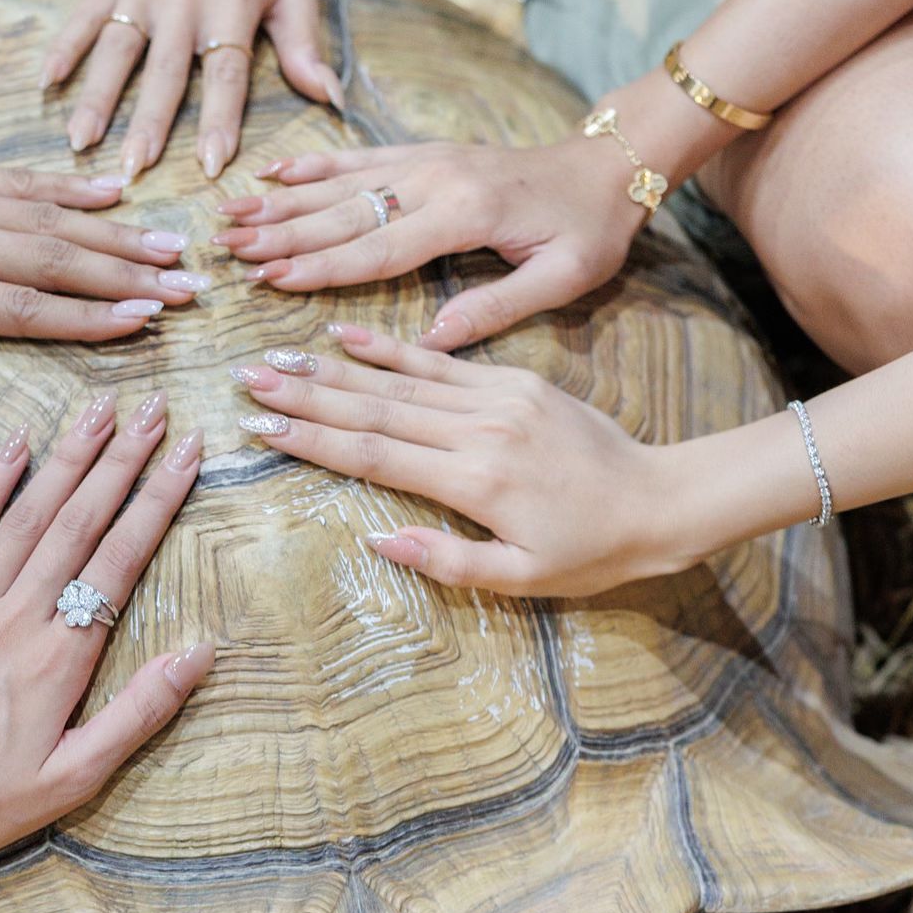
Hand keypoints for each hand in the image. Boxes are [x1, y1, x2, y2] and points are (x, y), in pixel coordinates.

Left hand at [0, 124, 208, 438]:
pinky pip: (17, 180)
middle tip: (187, 288)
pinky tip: (114, 193)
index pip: (18, 306)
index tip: (143, 322)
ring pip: (44, 217)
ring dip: (113, 234)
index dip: (85, 317)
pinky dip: (69, 187)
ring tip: (172, 246)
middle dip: (123, 275)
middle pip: (50, 260)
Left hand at [0, 390, 211, 869]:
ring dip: (69, 457)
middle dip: (123, 459)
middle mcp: (18, 615)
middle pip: (81, 521)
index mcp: (62, 657)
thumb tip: (199, 654)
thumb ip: (139, 713)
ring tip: (101, 407)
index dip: (160, 500)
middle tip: (156, 408)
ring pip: (28, 513)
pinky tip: (18, 444)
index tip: (189, 454)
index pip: (123, 560)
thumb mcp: (74, 777)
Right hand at [43, 0, 341, 180]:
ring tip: (81, 144)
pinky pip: (83, 16)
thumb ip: (304, 46)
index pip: (225, 71)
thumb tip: (330, 99)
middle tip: (133, 171)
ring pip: (116, 48)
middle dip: (148, 123)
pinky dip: (63, 48)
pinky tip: (47, 85)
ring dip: (97, 98)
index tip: (209, 165)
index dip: (218, 118)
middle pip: (165, 69)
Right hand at [216, 138, 646, 347]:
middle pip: (344, 212)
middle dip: (281, 231)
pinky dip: (313, 164)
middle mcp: (437, 180)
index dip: (322, 267)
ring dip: (282, 199)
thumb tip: (430, 342)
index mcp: (466, 215)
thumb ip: (495, 308)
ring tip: (230, 212)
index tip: (272, 279)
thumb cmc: (592, 230)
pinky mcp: (427, 154)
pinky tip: (272, 171)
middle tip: (227, 247)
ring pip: (341, 181)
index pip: (378, 248)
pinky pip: (360, 158)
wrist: (613, 164)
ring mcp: (428, 161)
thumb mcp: (563, 278)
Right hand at [232, 326, 691, 596]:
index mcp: (477, 480)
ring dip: (334, 368)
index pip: (375, 454)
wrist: (664, 497)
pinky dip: (392, 348)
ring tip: (279, 356)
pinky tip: (347, 336)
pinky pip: (441, 361)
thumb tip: (376, 540)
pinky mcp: (514, 381)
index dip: (314, 440)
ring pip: (400, 379)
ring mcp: (497, 398)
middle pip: (375, 408)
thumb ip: (448, 561)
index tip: (261, 428)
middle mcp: (480, 429)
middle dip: (306, 395)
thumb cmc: (593, 551)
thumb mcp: (522, 576)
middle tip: (248, 379)